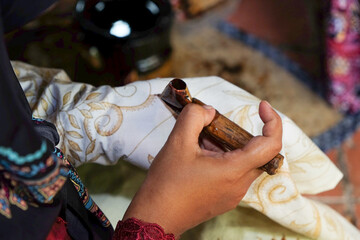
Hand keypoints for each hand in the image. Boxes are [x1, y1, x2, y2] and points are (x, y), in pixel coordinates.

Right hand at [122, 101, 281, 236]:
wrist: (156, 217)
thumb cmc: (167, 184)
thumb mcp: (177, 143)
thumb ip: (194, 117)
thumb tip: (209, 111)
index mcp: (233, 171)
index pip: (271, 145)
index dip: (272, 121)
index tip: (262, 106)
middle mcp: (239, 185)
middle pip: (256, 152)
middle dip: (237, 133)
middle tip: (213, 127)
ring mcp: (233, 195)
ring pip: (243, 162)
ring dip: (227, 147)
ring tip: (200, 145)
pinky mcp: (225, 199)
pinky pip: (233, 174)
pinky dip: (222, 159)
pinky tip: (199, 159)